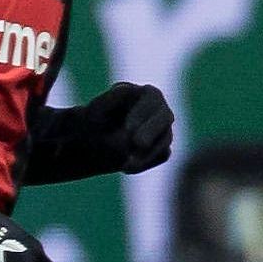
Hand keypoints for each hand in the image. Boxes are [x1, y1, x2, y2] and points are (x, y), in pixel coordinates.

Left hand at [59, 80, 176, 176]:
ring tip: (125, 163)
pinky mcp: (163, 147)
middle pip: (165, 117)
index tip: (128, 128)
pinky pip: (161, 155)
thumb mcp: (96, 110)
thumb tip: (127, 119)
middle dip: (151, 131)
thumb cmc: (98, 117)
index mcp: (145, 93)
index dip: (142, 113)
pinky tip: (125, 168)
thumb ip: (108, 107)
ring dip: (147, 152)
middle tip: (137, 144)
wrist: (97, 137)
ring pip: (165, 139)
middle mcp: (160, 109)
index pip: (152, 97)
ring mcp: (164, 129)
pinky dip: (145, 162)